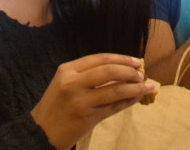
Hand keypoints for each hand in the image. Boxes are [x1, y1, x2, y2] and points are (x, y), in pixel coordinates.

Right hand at [31, 53, 154, 149]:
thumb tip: (121, 69)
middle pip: (109, 71)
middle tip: (141, 74)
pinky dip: (128, 101)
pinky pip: (114, 107)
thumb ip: (88, 75)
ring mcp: (80, 101)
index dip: (121, 59)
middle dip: (129, 71)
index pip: (100, 58)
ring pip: (115, 90)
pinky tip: (136, 99)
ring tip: (147, 86)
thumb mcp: (65, 83)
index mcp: (68, 69)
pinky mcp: (87, 117)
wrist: (42, 131)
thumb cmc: (56, 105)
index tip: (136, 61)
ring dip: (135, 88)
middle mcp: (73, 82)